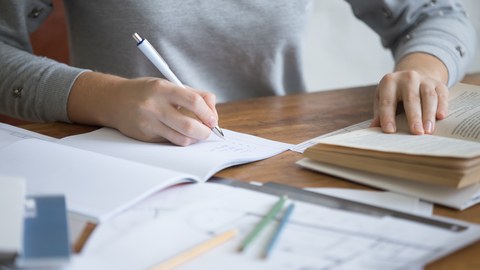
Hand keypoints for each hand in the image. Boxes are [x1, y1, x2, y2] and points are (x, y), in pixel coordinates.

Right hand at [68, 72, 218, 145]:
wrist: (114, 100)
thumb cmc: (147, 91)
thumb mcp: (168, 84)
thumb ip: (193, 94)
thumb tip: (212, 111)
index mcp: (163, 89)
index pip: (194, 101)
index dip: (208, 113)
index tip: (213, 119)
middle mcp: (154, 106)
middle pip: (189, 126)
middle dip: (204, 132)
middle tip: (208, 131)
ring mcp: (149, 123)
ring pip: (181, 139)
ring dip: (194, 138)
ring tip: (196, 133)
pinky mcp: (146, 136)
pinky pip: (170, 142)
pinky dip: (179, 139)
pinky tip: (177, 132)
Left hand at [371, 53, 448, 134]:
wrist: (411, 78)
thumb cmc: (393, 94)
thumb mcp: (382, 99)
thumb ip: (379, 113)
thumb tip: (373, 128)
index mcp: (389, 82)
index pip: (387, 101)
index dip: (388, 117)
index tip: (390, 131)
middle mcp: (407, 78)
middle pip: (411, 98)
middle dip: (414, 117)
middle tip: (416, 133)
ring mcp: (424, 79)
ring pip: (428, 97)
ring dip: (429, 114)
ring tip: (428, 131)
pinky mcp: (438, 84)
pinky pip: (442, 95)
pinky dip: (442, 106)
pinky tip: (441, 117)